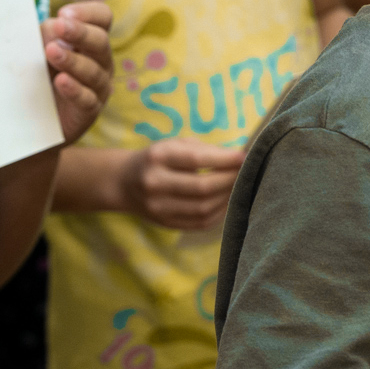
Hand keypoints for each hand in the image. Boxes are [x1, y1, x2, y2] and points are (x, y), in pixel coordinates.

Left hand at [43, 2, 112, 142]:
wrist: (34, 121)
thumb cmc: (39, 77)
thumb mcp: (39, 51)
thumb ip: (46, 36)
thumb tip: (52, 26)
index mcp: (90, 41)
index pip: (102, 18)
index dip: (88, 13)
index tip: (64, 14)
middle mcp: (100, 61)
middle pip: (101, 41)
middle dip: (80, 32)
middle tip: (60, 26)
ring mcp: (98, 87)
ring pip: (94, 70)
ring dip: (72, 60)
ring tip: (51, 53)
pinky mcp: (89, 111)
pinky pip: (87, 99)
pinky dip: (74, 89)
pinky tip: (61, 81)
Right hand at [114, 139, 245, 229]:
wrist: (124, 182)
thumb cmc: (157, 159)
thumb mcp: (174, 144)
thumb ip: (203, 150)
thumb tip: (237, 159)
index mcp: (158, 157)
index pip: (196, 159)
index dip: (223, 160)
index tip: (243, 158)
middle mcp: (155, 183)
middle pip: (202, 187)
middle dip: (229, 180)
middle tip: (245, 173)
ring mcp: (158, 207)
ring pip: (203, 208)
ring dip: (227, 198)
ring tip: (238, 187)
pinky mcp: (165, 223)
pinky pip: (199, 223)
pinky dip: (218, 213)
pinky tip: (226, 202)